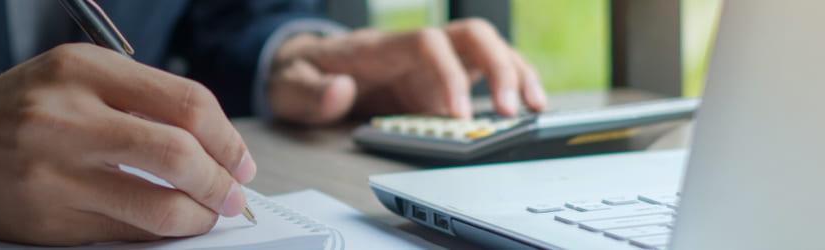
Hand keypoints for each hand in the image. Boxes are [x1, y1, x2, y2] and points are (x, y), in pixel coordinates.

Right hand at [0, 44, 257, 245]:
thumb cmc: (17, 109)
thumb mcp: (72, 78)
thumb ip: (137, 98)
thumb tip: (214, 145)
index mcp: (82, 70)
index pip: (184, 102)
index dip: (227, 138)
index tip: (241, 159)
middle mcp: (67, 116)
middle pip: (178, 152)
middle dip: (222, 180)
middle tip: (234, 194)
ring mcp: (55, 171)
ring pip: (157, 205)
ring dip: (198, 216)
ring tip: (207, 214)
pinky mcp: (47, 217)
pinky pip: (123, 233)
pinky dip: (157, 232)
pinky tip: (166, 225)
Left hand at [268, 18, 547, 124]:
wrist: (305, 66)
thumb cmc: (302, 73)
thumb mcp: (290, 85)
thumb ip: (311, 92)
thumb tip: (341, 91)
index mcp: (383, 47)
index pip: (428, 44)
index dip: (449, 74)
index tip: (457, 114)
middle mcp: (417, 47)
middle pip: (471, 37)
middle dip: (498, 69)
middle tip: (511, 111)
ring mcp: (434, 62)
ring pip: (488, 50)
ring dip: (517, 74)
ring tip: (534, 110)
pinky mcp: (443, 80)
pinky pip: (486, 74)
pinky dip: (512, 86)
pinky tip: (526, 111)